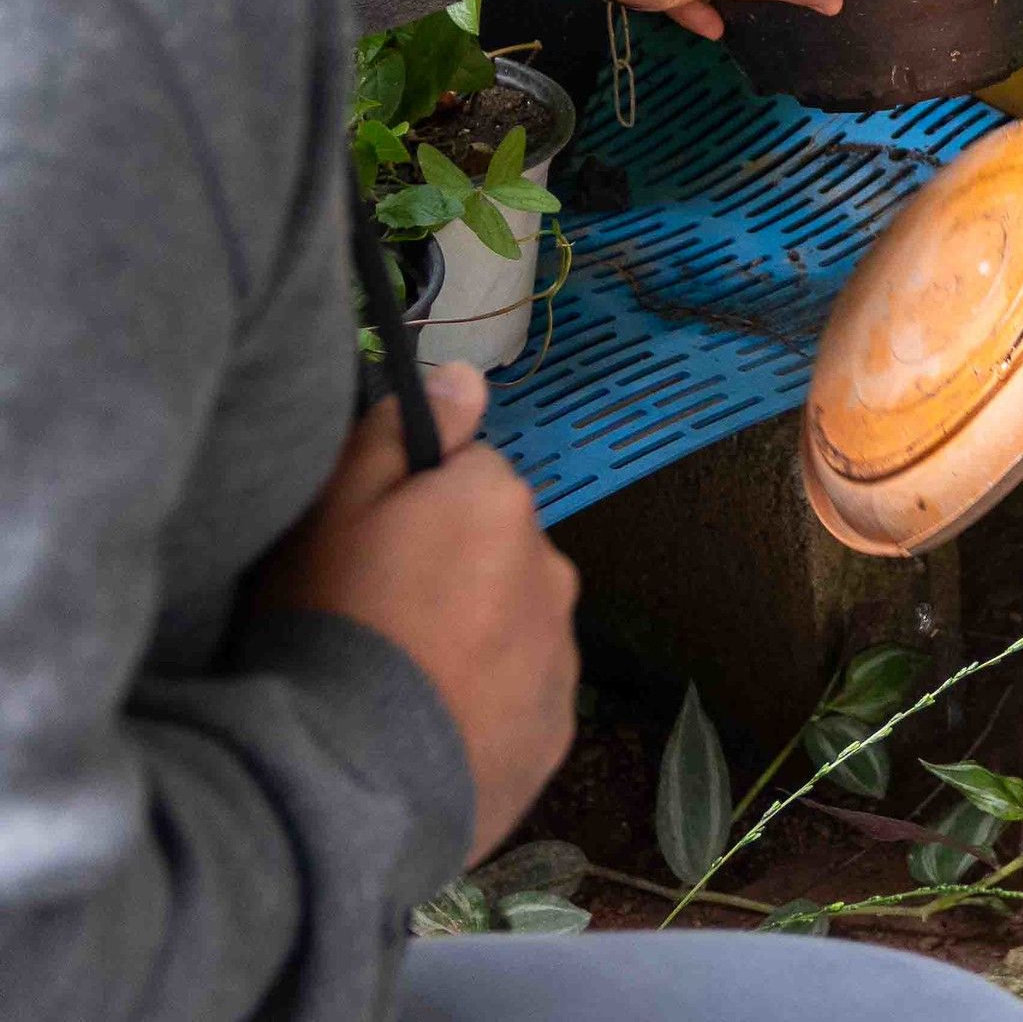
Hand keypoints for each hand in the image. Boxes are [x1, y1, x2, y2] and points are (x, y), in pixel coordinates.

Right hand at [259, 363, 579, 864]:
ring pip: (515, 624)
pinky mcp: (555, 733)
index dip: (415, 506)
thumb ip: (407, 429)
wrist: (351, 777)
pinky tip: (423, 727)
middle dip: (454, 570)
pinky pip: (518, 698)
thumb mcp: (336, 502)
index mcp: (502, 505)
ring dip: (473, 638)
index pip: (471, 478)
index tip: (369, 547)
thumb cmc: (331, 621)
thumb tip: (466, 376)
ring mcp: (560, 658)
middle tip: (377, 617)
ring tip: (397, 681)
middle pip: (500, 551)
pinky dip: (483, 704)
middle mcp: (552, 572)